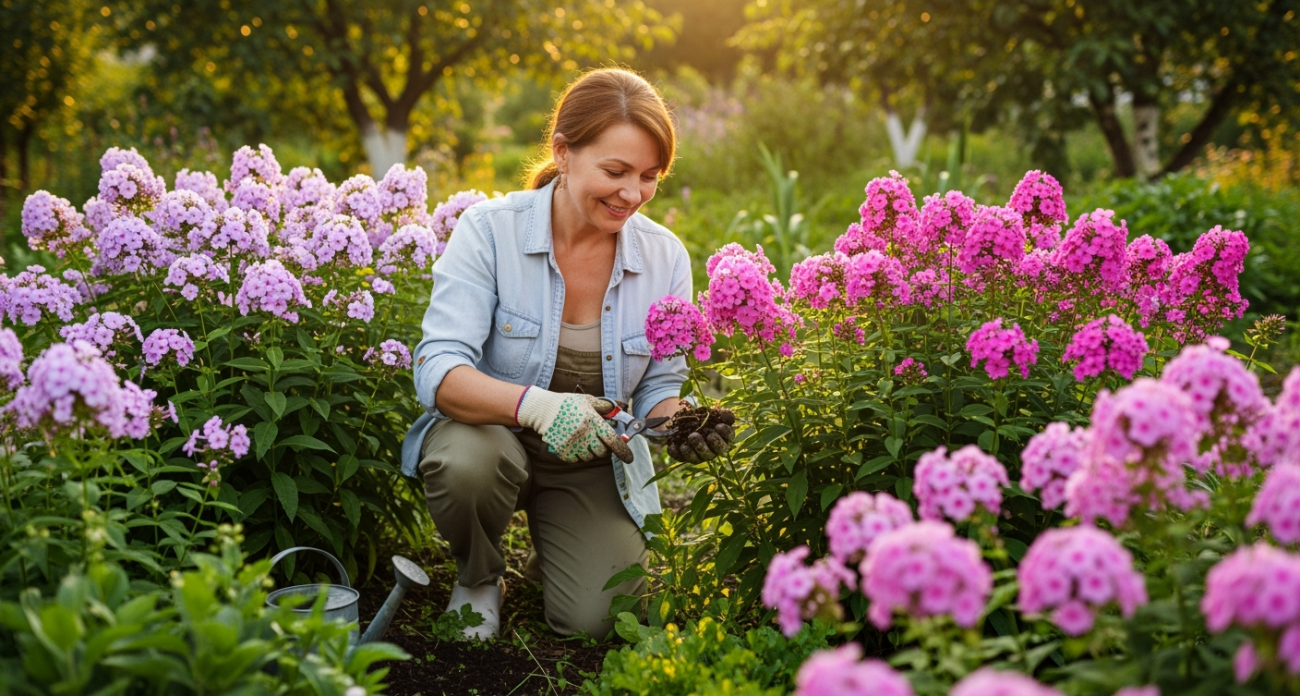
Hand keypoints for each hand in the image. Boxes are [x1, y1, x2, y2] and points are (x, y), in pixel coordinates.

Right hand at [515, 388, 634, 463]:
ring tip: (583, 442)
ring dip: (589, 453)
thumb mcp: (587, 400)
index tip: (628, 458)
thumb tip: (617, 410)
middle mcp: (584, 434)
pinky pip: (575, 460)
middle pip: (602, 452)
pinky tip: (574, 445)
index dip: (623, 451)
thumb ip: (603, 406)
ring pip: (589, 458)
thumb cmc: (567, 403)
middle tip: (598, 442)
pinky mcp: (562, 450)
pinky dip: (577, 456)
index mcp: (593, 421)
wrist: (543, 409)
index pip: (612, 440)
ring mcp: (573, 443)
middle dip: (603, 450)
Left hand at [665, 420, 734, 463]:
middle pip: (713, 452)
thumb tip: (730, 416)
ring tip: (690, 437)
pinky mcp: (684, 458)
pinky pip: (681, 457)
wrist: (683, 420)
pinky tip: (672, 446)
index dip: (725, 434)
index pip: (728, 439)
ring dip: (694, 449)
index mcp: (722, 439)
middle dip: (709, 444)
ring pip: (698, 458)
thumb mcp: (712, 413)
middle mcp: (712, 451)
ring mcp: (698, 456)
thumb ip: (722, 414)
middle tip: (703, 434)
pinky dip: (676, 452)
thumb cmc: (702, 417)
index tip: (718, 426)